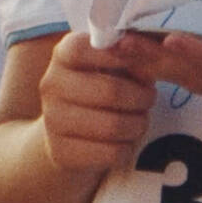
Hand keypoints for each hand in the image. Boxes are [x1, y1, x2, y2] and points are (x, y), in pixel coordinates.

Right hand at [38, 32, 156, 170]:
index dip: (117, 55)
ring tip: (139, 120)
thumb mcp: (113, 65)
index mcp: (62, 55)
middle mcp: (51, 85)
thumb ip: (133, 57)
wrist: (67, 129)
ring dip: (138, 124)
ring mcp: (52, 120)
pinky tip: (124, 140)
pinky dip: (127, 148)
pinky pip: (111, 153)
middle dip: (141, 97)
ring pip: (113, 126)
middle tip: (150, 99)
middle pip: (110, 91)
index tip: (142, 60)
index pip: (83, 49)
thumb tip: (150, 59)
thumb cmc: (99, 87)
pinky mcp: (61, 152)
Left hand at [111, 0, 201, 121]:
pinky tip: (137, 58)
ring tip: (114, 47)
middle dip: (151, 57)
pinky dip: (162, 71)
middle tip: (115, 41)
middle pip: (191, 71)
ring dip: (148, 65)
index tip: (169, 40)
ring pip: (184, 79)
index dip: (197, 51)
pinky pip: (189, 83)